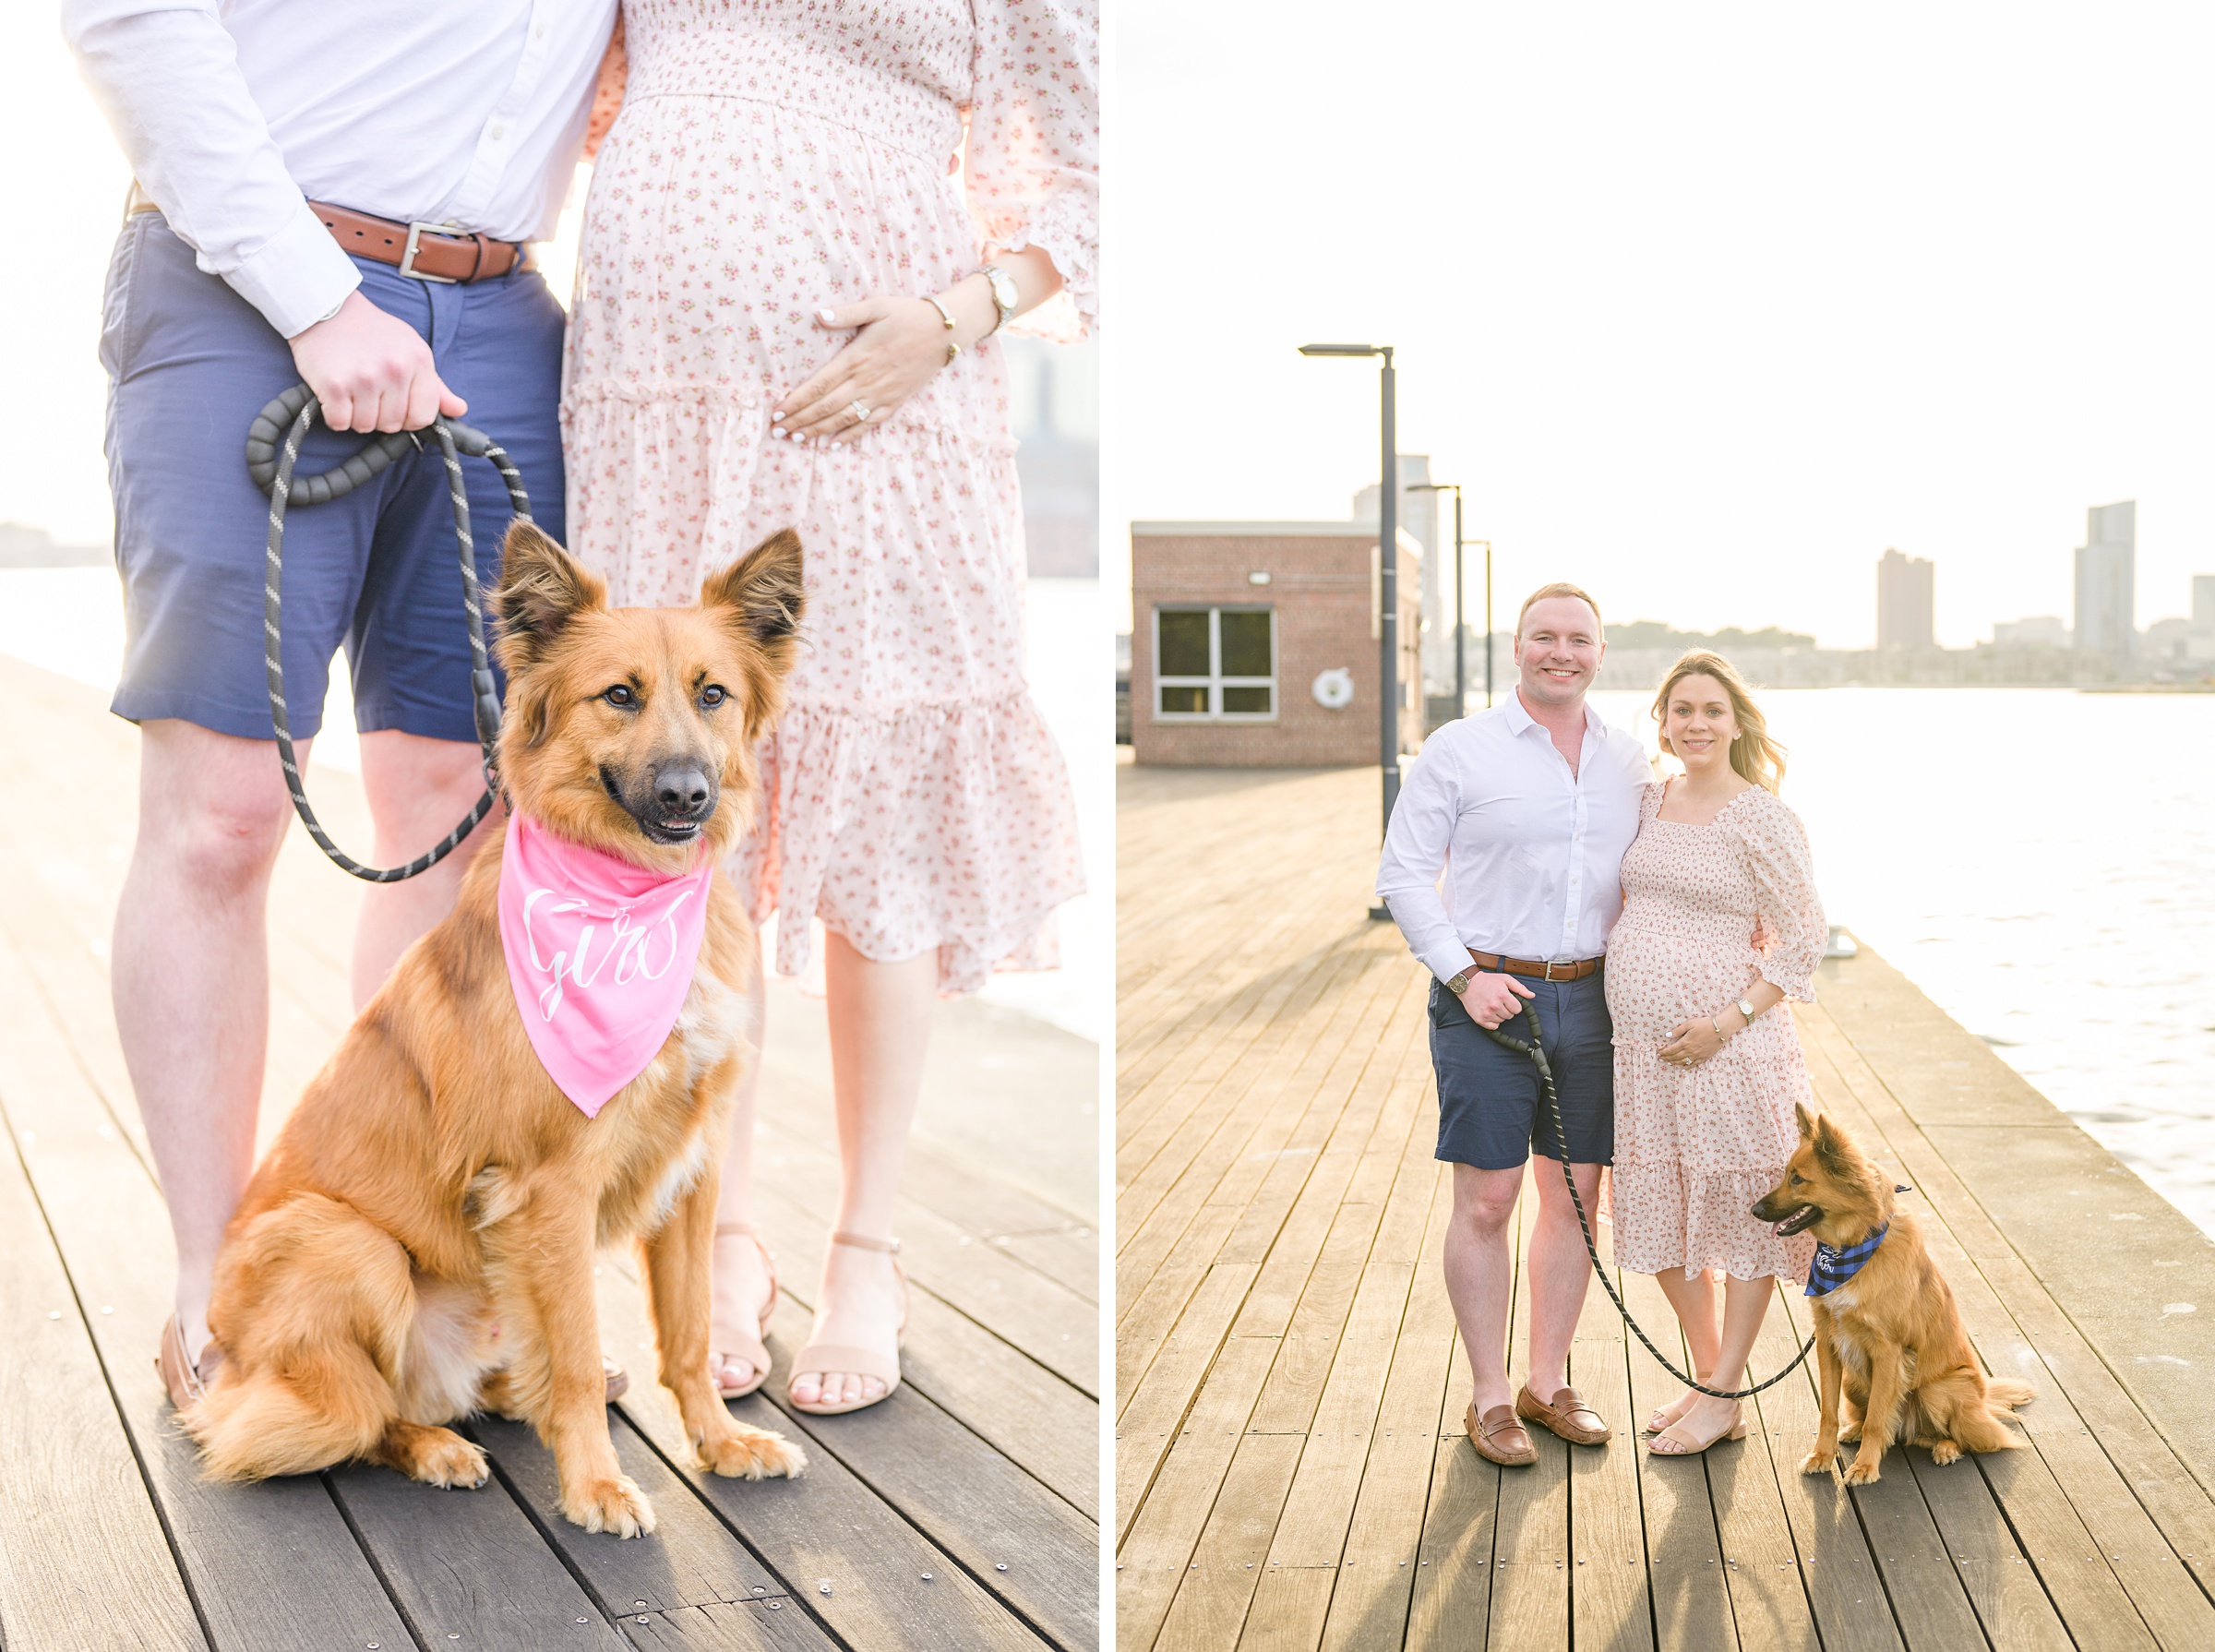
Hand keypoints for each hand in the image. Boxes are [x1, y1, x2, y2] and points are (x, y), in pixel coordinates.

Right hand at [288, 291, 464, 433]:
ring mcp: (364, 378)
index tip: (395, 406)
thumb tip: (460, 409)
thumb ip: (435, 385)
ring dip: (355, 416)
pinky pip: (340, 422)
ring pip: (365, 426)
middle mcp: (395, 369)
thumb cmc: (372, 332)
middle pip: (393, 424)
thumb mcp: (411, 349)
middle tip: (367, 391)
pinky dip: (335, 415)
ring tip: (351, 389)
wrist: (325, 307)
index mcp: (419, 360)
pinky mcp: (335, 385)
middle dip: (379, 415)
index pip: (424, 416)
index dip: (409, 417)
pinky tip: (334, 394)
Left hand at [774, 284, 990, 444]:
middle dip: (800, 420)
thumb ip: (846, 313)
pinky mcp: (894, 402)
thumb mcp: (877, 305)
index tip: (777, 411)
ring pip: (843, 419)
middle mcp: (866, 381)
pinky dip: (849, 436)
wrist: (945, 333)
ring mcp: (881, 395)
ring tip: (796, 439)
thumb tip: (818, 314)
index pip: (819, 385)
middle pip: (825, 407)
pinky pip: (868, 424)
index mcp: (857, 358)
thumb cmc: (908, 315)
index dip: (796, 401)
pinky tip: (832, 444)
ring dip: (818, 431)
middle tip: (777, 431)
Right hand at [1458, 971, 1534, 1029]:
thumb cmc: (1487, 981)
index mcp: (1503, 995)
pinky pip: (1493, 1027)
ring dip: (1499, 1015)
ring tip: (1492, 1005)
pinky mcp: (1480, 1019)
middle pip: (1510, 1016)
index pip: (1518, 1009)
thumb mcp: (1505, 979)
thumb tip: (1532, 996)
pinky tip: (1489, 1013)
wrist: (1467, 983)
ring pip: (1502, 1021)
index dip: (1514, 1005)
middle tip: (1499, 1002)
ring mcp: (1487, 1013)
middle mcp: (1495, 1005)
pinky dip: (1493, 1021)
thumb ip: (1520, 988)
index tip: (1508, 1001)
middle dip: (1507, 1009)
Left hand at [1658, 1015, 1730, 1067]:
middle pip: (1675, 1057)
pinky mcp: (1704, 1057)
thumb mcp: (1689, 1024)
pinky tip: (1683, 1068)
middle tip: (1661, 1059)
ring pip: (1683, 1062)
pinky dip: (1687, 1067)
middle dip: (1667, 1058)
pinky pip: (1693, 1064)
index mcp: (1685, 1042)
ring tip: (1668, 1063)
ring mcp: (1697, 1055)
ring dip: (1674, 1063)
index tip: (1658, 1052)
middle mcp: (1690, 1051)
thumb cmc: (1704, 1024)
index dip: (1663, 1052)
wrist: (1720, 1030)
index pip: (1671, 1050)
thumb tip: (1667, 1035)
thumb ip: (1677, 1030)